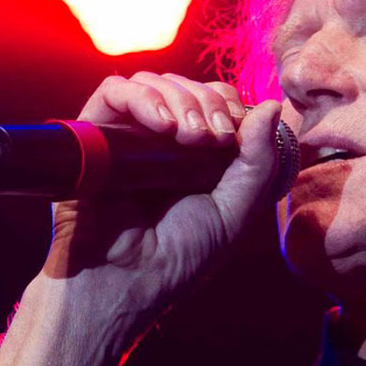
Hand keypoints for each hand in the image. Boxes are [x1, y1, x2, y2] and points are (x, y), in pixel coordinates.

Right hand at [37, 71, 284, 334]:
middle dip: (208, 102)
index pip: (214, 100)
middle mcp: (158, 139)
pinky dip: (143, 98)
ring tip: (187, 136)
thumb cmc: (178, 256)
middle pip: (187, 86)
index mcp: (193, 153)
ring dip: (180, 98)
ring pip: (153, 82)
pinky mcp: (93, 135)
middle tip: (214, 138)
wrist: (126, 282)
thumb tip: (272, 105)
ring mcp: (126, 135)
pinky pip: (114, 91)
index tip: (234, 135)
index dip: (228, 105)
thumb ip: (258, 161)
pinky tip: (162, 125)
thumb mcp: (234, 210)